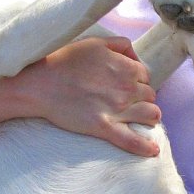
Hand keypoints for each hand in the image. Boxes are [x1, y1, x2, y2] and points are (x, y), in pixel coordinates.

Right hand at [13, 37, 161, 155]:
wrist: (39, 84)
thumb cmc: (64, 61)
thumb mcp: (95, 42)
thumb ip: (120, 45)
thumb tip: (136, 56)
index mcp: (126, 68)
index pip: (146, 75)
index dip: (138, 79)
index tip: (128, 84)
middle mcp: (127, 88)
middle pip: (150, 95)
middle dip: (143, 97)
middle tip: (130, 101)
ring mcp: (118, 109)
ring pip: (151, 115)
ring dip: (149, 116)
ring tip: (143, 119)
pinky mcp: (105, 127)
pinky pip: (132, 141)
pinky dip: (145, 147)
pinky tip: (153, 151)